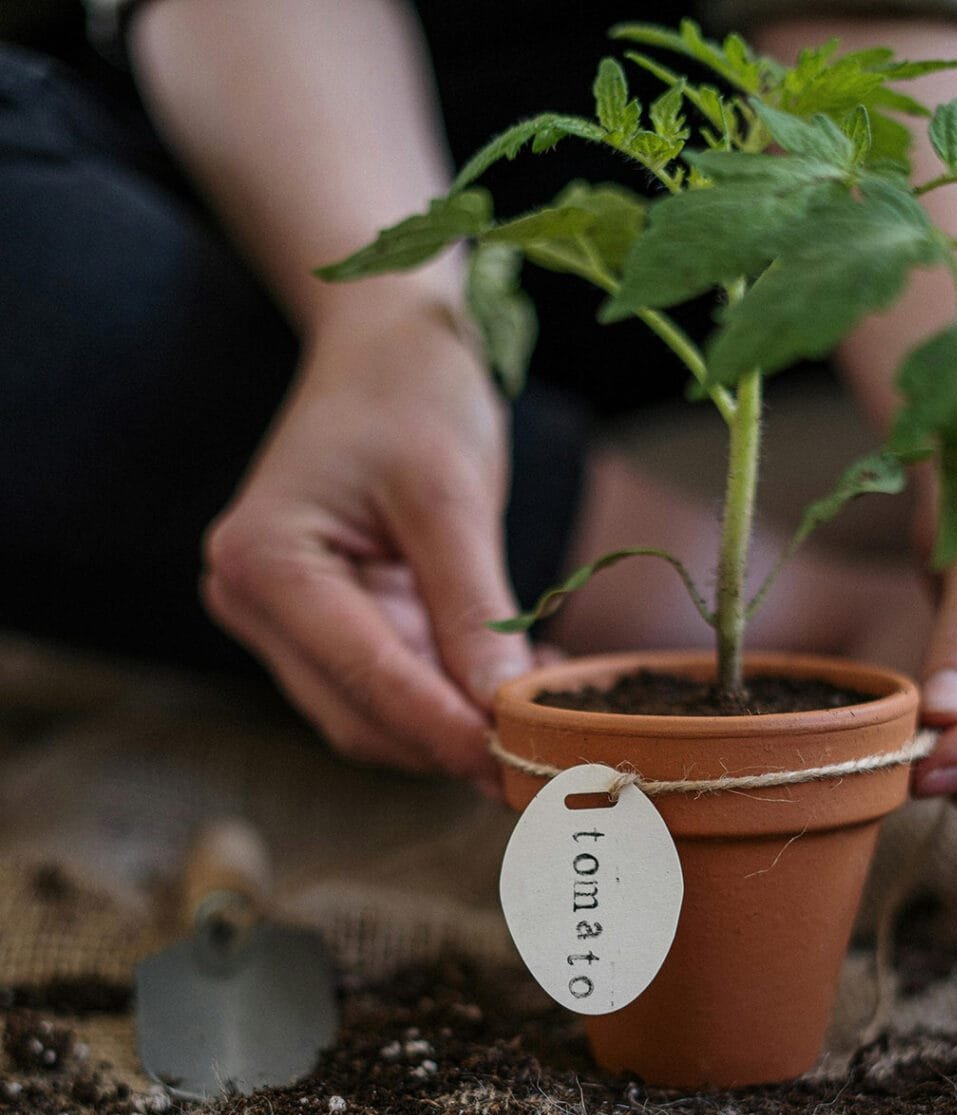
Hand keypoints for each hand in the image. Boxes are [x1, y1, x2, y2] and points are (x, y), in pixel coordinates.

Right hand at [202, 302, 533, 794]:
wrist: (383, 346)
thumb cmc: (410, 392)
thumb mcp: (450, 492)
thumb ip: (472, 606)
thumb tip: (504, 710)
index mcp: (265, 559)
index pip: (364, 675)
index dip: (445, 729)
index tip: (516, 767)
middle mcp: (253, 602)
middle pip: (358, 713)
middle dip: (450, 742)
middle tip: (545, 759)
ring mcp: (283, 620)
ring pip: (372, 715)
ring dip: (454, 728)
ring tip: (541, 712)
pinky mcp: (323, 626)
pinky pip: (388, 686)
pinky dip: (450, 698)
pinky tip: (513, 681)